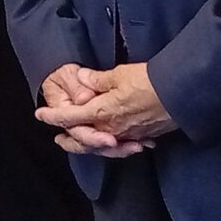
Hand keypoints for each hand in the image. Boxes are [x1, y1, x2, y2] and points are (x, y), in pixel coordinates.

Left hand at [38, 63, 173, 156]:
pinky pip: (122, 144)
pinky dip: (113, 145)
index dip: (53, 116)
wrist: (180, 94)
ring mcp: (127, 135)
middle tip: (58, 139)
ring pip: (102, 145)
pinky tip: (113, 141)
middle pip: (84, 140)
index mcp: (101, 112)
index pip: (70, 117)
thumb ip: (97, 79)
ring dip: (90, 145)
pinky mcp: (142, 136)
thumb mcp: (118, 74)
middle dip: (70, 140)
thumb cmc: (148, 81)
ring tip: (83, 142)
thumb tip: (81, 80)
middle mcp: (111, 129)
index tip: (39, 115)